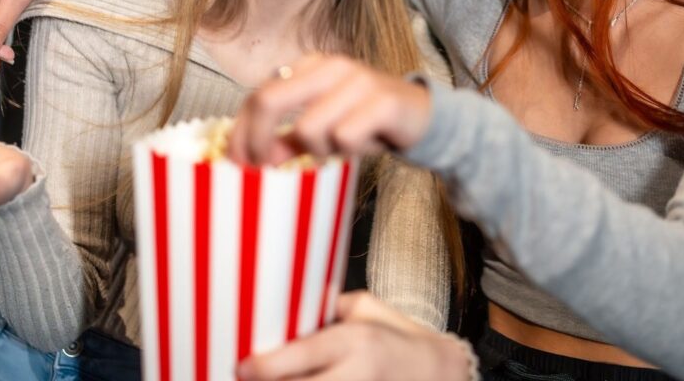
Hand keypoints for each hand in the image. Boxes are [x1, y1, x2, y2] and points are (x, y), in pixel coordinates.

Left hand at [228, 54, 432, 165]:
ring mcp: (358, 81)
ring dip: (319, 151)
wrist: (424, 118)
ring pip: (309, 128)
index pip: (259, 94)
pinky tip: (364, 145)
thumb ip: (289, 139)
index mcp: (312, 66)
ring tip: (339, 149)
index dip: (241, 131)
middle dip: (258, 141)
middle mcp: (331, 66)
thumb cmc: (368, 123)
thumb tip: (252, 158)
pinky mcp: (383, 102)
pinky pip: (345, 138)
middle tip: (262, 169)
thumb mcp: (324, 130)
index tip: (238, 162)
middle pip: (270, 100)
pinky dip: (348, 151)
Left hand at [237, 291, 472, 380]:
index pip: (303, 355)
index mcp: (356, 341)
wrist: (442, 375)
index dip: (266, 366)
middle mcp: (358, 375)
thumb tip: (288, 310)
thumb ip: (329, 310)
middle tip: (247, 378)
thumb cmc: (400, 338)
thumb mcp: (368, 310)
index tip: (241, 367)